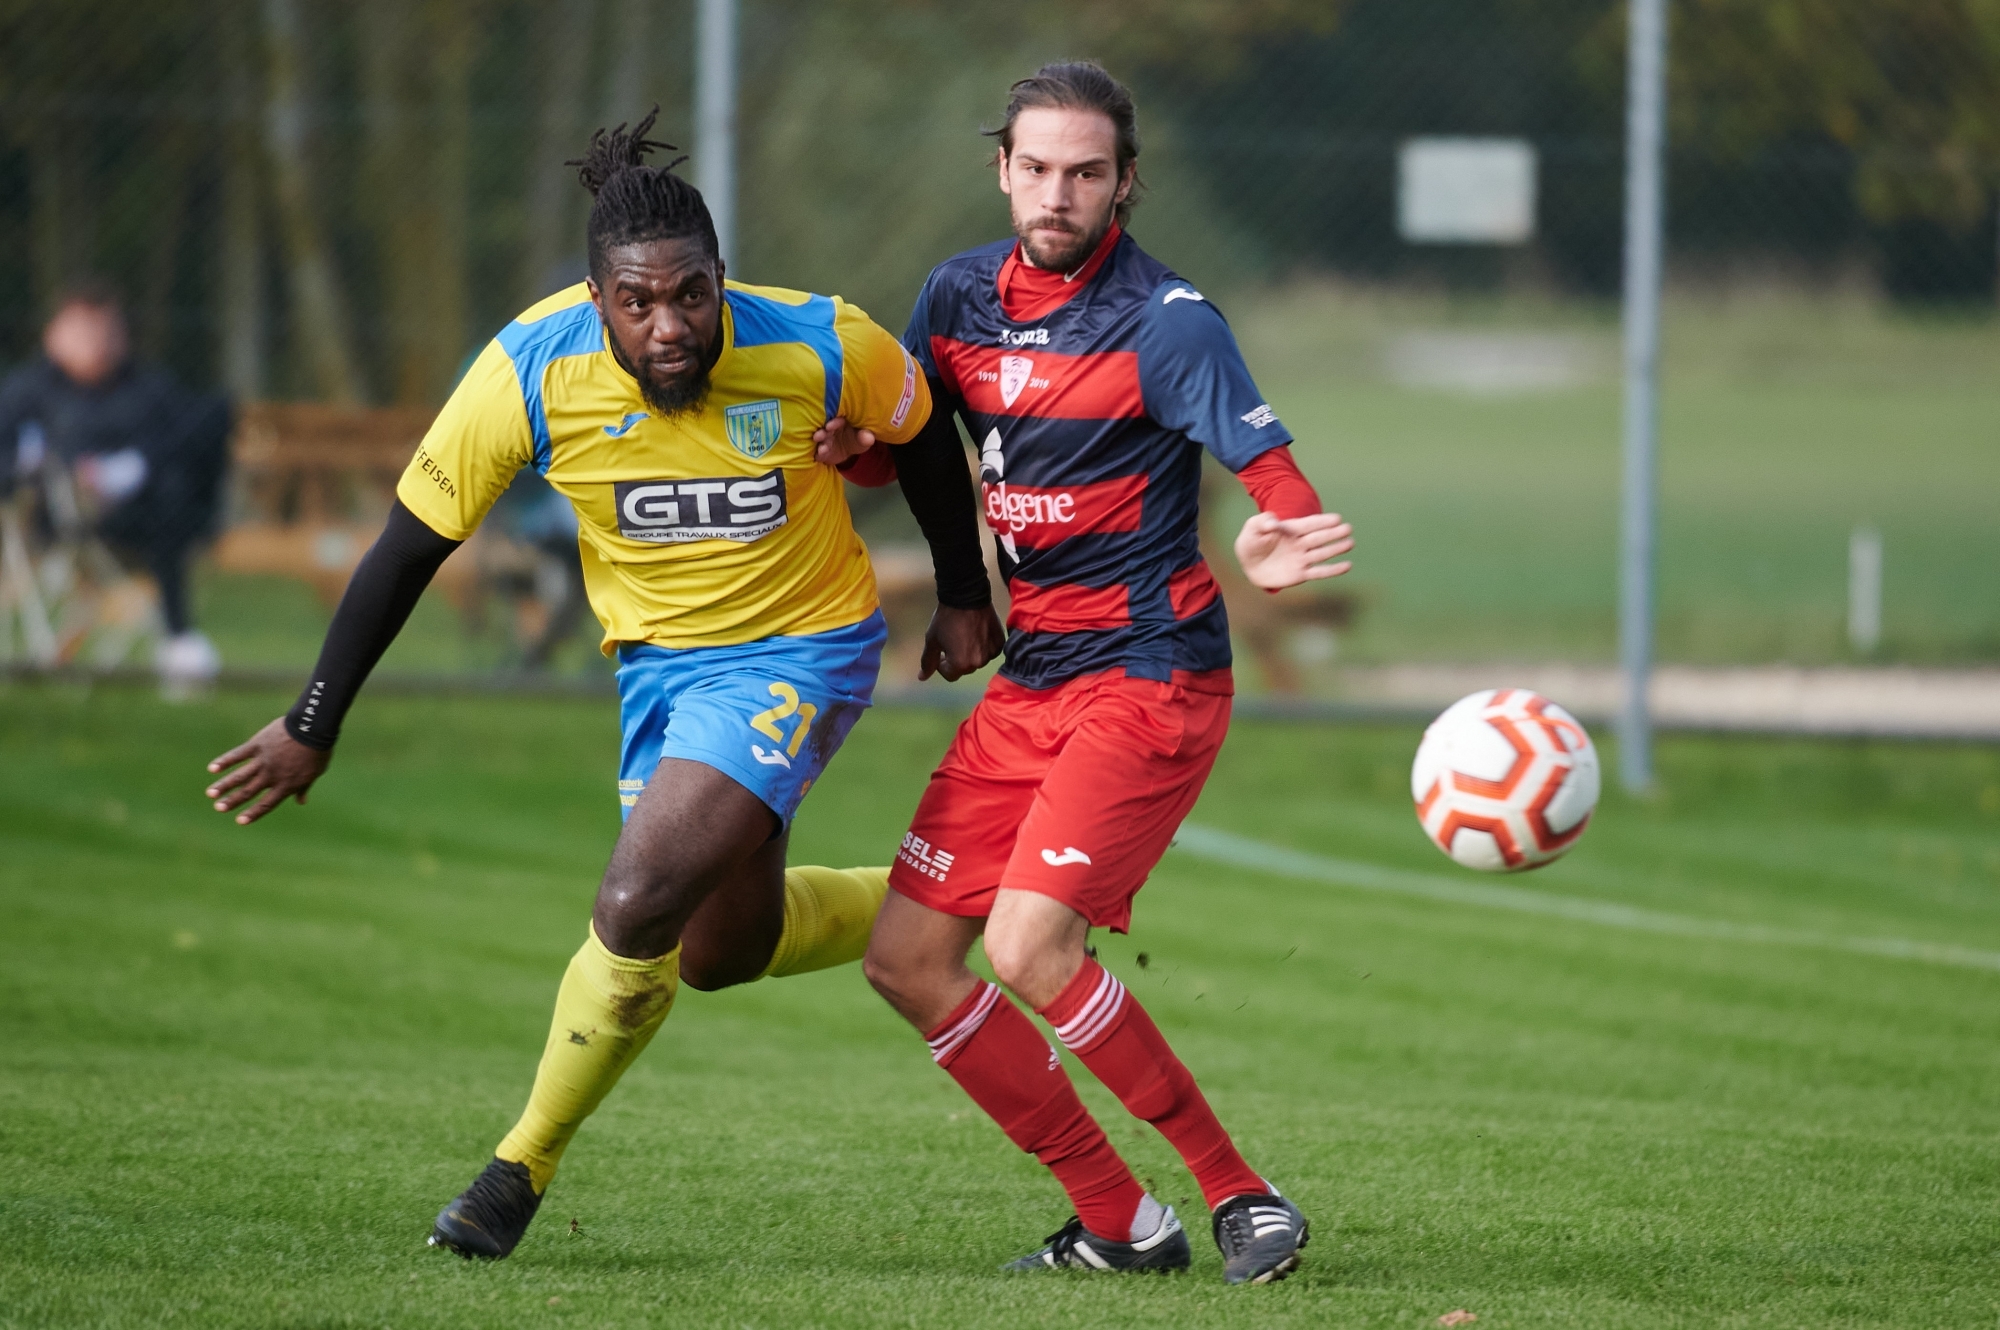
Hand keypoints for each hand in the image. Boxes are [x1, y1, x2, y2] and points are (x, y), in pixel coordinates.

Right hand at [204, 717, 330, 824]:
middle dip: (233, 801)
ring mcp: (263, 760)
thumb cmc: (317, 751)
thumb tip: (301, 801)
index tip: (239, 821)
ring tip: (210, 793)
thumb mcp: (314, 773)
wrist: (314, 728)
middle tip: (218, 808)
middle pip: (249, 791)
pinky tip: (212, 768)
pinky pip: (238, 754)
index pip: (266, 804)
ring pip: (240, 776)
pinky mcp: (257, 745)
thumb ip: (303, 787)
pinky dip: (225, 761)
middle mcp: (272, 775)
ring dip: (224, 785)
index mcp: (286, 785)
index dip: (253, 813)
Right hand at [812, 415, 876, 465]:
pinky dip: (818, 454)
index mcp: (840, 420)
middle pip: (823, 429)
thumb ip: (865, 437)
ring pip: (819, 440)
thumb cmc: (857, 439)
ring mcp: (823, 439)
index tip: (829, 426)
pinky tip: (820, 456)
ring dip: (819, 444)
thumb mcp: (863, 439)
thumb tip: (869, 438)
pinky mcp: (820, 450)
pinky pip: (818, 452)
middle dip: (821, 433)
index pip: (836, 419)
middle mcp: (829, 428)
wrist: (850, 451)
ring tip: (822, 448)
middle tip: (818, 436)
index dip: (833, 423)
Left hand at [921, 603, 1005, 681]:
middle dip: (956, 660)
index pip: (949, 675)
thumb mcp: (932, 640)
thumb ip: (928, 661)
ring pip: (977, 660)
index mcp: (960, 664)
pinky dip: (983, 646)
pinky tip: (977, 633)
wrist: (967, 596)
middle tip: (952, 642)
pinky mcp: (999, 643)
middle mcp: (978, 662)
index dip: (941, 664)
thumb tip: (921, 678)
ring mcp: (991, 653)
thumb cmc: (946, 618)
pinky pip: (989, 651)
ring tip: (965, 636)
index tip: (940, 651)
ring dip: (970, 653)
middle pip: (964, 669)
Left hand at [1234, 511, 1353, 589]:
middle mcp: (1300, 543)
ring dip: (1336, 549)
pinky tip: (1347, 566)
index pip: (1309, 524)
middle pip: (1319, 537)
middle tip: (1348, 528)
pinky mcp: (1301, 574)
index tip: (1337, 518)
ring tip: (1350, 543)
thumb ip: (1263, 522)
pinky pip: (1319, 572)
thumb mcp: (1252, 528)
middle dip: (1333, 533)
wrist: (1248, 565)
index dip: (1322, 522)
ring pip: (1322, 553)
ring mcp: (1302, 558)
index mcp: (1290, 529)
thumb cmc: (1251, 542)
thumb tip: (1273, 522)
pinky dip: (1333, 570)